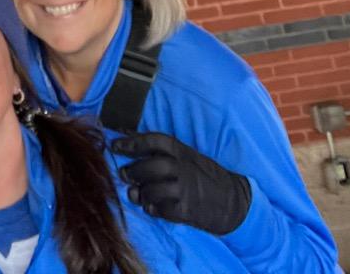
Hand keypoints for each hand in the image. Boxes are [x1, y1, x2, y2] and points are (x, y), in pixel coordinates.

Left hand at [111, 132, 251, 235]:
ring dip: (141, 193)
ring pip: (153, 190)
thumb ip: (161, 152)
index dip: (132, 142)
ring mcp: (186, 190)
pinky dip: (152, 209)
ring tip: (137, 194)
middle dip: (133, 170)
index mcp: (182, 151)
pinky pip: (161, 210)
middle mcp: (184, 168)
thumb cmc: (203, 176)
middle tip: (124, 174)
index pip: (154, 141)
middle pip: (151, 166)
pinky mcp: (187, 210)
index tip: (115, 145)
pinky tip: (152, 207)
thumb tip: (127, 139)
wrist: (234, 201)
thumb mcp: (186, 156)